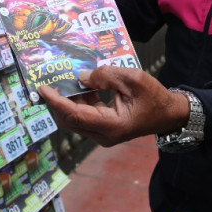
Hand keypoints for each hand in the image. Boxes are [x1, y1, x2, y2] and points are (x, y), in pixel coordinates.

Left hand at [37, 66, 189, 146]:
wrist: (168, 114)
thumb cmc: (154, 97)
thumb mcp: (133, 79)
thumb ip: (106, 76)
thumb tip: (82, 78)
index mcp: (112, 125)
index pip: (75, 115)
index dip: (57, 102)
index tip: (43, 89)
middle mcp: (104, 135)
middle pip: (70, 121)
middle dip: (56, 103)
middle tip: (47, 82)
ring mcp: (103, 135)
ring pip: (75, 120)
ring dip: (67, 102)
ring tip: (60, 82)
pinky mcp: (104, 130)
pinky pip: (84, 117)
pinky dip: (78, 103)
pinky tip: (78, 87)